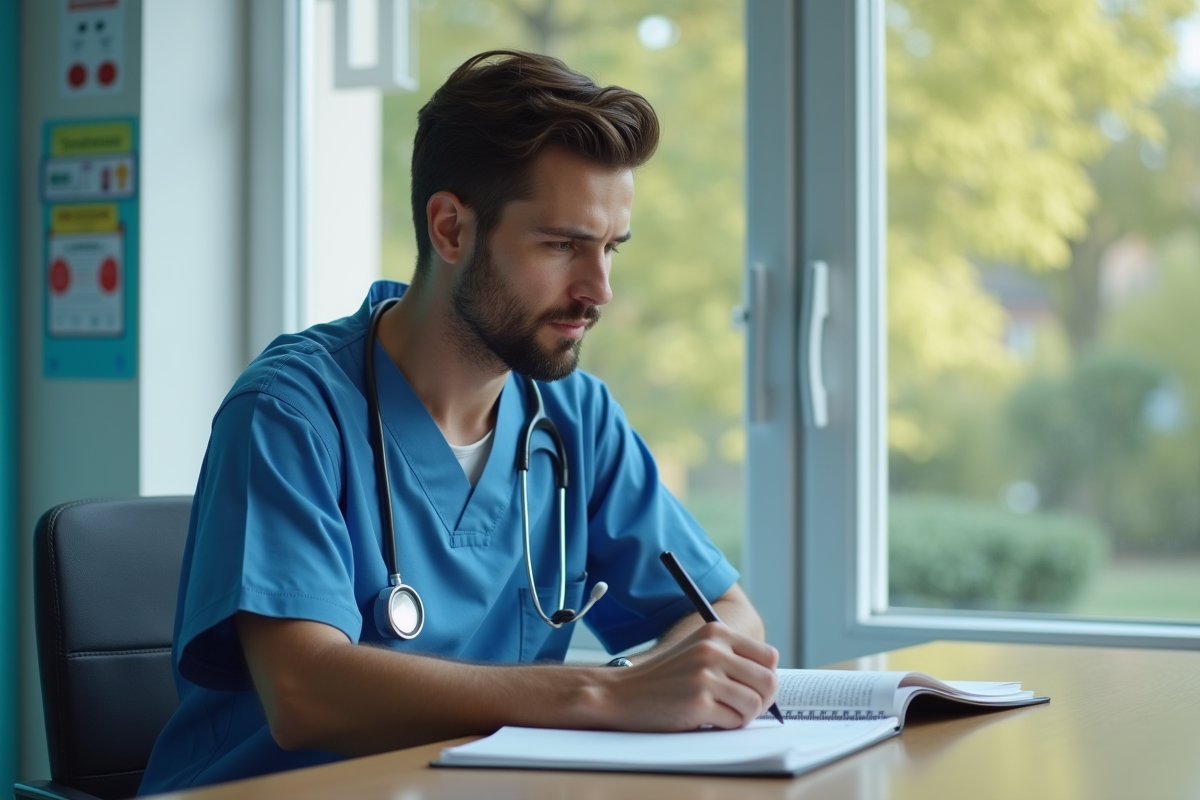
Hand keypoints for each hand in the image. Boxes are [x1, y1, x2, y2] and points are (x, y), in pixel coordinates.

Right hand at [600, 622, 778, 730]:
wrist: (622, 693)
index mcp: (715, 632)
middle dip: (762, 701)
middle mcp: (712, 650)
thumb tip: (771, 681)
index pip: (769, 656)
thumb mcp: (697, 652)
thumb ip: (730, 657)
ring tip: (724, 715)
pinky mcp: (698, 702)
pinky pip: (734, 721)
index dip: (766, 677)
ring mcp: (705, 676)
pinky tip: (707, 720)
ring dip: (743, 716)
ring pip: (754, 704)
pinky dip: (725, 726)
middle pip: (768, 681)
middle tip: (744, 709)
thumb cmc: (664, 679)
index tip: (753, 689)